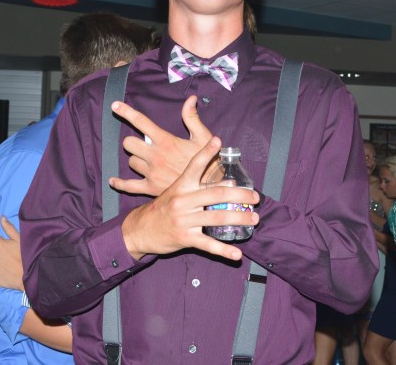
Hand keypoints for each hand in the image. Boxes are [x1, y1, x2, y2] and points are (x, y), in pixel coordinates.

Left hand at [109, 96, 216, 196]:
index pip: (141, 122)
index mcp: (165, 141)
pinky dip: (119, 183)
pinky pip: (128, 185)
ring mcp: (151, 172)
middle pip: (129, 143)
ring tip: (150, 162)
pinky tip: (113, 180)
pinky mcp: (150, 188)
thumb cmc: (207, 161)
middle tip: (143, 145)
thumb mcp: (203, 137)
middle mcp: (155, 156)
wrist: (208, 188)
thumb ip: (192, 117)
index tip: (115, 105)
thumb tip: (190, 99)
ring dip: (137, 160)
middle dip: (134, 142)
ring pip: (131, 162)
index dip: (126, 111)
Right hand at [121, 136, 259, 260]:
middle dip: (239, 194)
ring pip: (216, 217)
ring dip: (239, 218)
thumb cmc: (163, 208)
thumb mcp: (177, 192)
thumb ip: (200, 186)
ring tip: (254, 219)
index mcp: (181, 186)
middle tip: (255, 197)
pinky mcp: (185, 238)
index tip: (217, 140)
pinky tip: (237, 254)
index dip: (206, 152)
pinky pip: (208, 244)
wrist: (139, 230)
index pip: (194, 166)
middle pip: (216, 194)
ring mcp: (184, 220)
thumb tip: (230, 181)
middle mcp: (182, 200)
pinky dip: (224, 250)